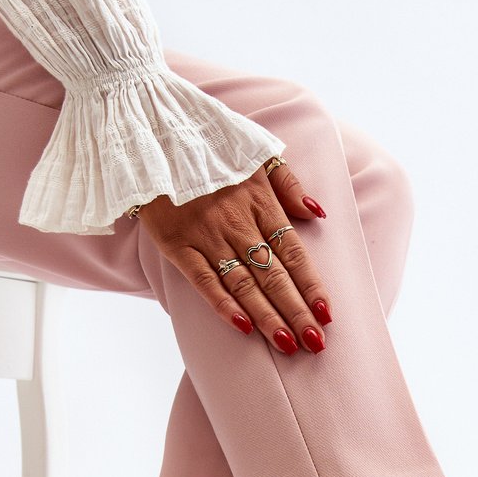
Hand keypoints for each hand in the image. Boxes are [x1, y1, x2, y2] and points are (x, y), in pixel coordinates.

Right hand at [136, 160, 332, 354]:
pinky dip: (223, 304)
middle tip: (315, 342)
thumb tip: (316, 213)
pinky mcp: (178, 245)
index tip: (326, 314)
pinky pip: (204, 280)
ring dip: (268, 317)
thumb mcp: (255, 151)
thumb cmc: (208, 145)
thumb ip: (288, 184)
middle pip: (274, 275)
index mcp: (259, 202)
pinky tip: (243, 327)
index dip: (311, 285)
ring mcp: (207, 236)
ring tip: (287, 344)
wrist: (151, 131)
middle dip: (296, 311)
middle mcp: (237, 223)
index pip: (293, 253)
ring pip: (244, 284)